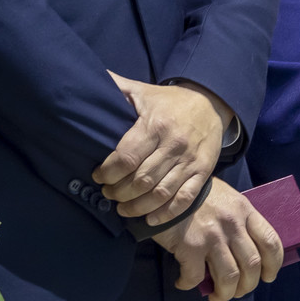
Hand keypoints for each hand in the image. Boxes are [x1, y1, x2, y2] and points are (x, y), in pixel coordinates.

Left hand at [94, 73, 232, 221]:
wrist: (210, 103)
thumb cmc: (168, 101)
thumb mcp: (141, 90)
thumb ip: (115, 86)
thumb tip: (89, 81)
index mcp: (155, 125)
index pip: (126, 158)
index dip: (108, 172)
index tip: (98, 176)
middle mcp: (173, 145)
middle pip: (141, 180)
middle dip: (118, 192)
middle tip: (107, 193)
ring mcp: (189, 161)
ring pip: (160, 194)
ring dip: (137, 207)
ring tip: (122, 208)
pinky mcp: (203, 172)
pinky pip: (184, 199)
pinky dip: (165, 214)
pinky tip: (149, 219)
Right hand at [151, 179, 282, 300]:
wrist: (164, 185)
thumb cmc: (195, 194)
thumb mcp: (225, 199)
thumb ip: (238, 221)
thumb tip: (245, 253)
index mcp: (244, 210)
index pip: (270, 241)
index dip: (273, 265)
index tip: (268, 276)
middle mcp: (232, 223)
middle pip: (252, 265)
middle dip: (248, 285)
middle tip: (238, 291)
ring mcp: (212, 235)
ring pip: (230, 278)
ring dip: (224, 293)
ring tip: (216, 295)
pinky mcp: (190, 246)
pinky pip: (195, 278)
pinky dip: (189, 285)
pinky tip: (183, 282)